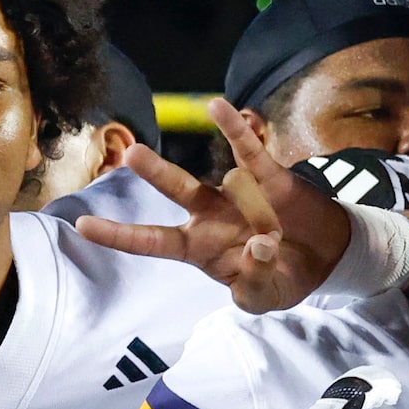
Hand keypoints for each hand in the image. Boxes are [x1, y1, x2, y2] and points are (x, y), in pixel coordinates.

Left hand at [71, 98, 356, 311]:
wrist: (327, 260)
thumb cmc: (283, 279)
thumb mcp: (264, 298)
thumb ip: (255, 282)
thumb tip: (260, 246)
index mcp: (200, 250)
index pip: (152, 242)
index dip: (119, 235)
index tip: (81, 225)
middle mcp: (211, 216)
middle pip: (178, 192)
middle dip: (155, 173)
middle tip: (132, 153)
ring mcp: (238, 195)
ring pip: (220, 170)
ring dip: (222, 152)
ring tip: (218, 118)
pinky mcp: (270, 180)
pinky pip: (253, 155)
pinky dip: (240, 133)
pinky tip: (226, 110)